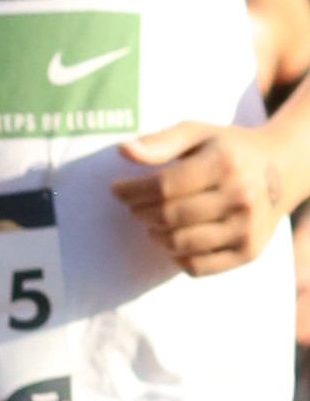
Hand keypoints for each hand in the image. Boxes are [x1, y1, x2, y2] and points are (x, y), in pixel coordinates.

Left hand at [114, 115, 289, 279]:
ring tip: (151, 220)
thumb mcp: (198, 133)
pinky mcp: (247, 252)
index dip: (132, 191)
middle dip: (140, 212)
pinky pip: (197, 267)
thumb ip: (161, 141)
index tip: (116, 189)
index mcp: (225, 164)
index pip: (164, 186)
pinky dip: (176, 255)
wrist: (283, 170)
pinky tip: (172, 237)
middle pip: (169, 216)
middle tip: (133, 205)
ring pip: (179, 244)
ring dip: (155, 234)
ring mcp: (246, 228)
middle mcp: (240, 198)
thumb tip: (123, 151)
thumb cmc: (229, 149)